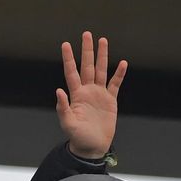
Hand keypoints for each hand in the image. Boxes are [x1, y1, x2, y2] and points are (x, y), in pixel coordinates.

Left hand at [56, 31, 127, 158]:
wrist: (92, 147)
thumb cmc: (78, 137)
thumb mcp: (68, 124)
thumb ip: (63, 108)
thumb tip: (59, 91)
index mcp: (76, 95)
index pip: (71, 72)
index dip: (68, 58)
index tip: (65, 44)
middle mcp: (87, 91)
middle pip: (87, 66)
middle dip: (87, 50)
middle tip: (86, 34)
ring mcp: (99, 94)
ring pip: (101, 70)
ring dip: (102, 56)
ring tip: (103, 40)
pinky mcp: (110, 101)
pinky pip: (115, 84)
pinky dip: (119, 74)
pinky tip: (122, 63)